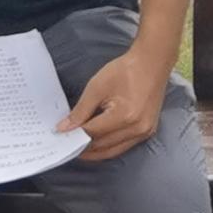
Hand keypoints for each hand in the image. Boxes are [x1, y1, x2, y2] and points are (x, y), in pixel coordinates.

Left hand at [58, 47, 170, 161]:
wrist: (152, 62)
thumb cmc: (127, 70)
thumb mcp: (97, 86)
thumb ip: (80, 110)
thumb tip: (65, 128)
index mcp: (125, 116)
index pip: (92, 134)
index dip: (74, 136)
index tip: (60, 135)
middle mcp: (137, 128)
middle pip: (101, 146)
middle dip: (82, 146)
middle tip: (66, 142)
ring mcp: (144, 132)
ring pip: (112, 151)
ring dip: (94, 151)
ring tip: (78, 145)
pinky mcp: (148, 131)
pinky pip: (123, 146)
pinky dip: (108, 147)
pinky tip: (97, 142)